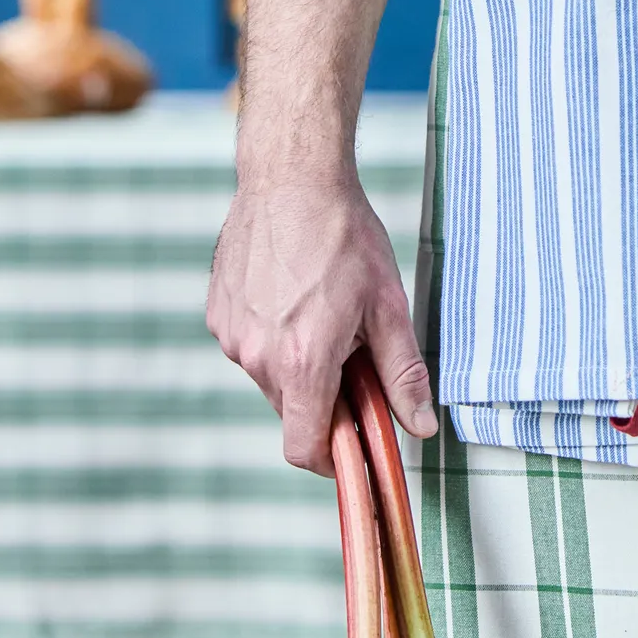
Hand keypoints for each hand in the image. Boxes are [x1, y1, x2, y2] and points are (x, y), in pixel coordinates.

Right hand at [208, 179, 436, 474]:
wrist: (291, 179)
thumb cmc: (344, 236)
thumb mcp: (388, 306)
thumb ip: (402, 374)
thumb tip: (419, 427)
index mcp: (303, 361)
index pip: (305, 449)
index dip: (333, 459)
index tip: (356, 444)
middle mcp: (258, 356)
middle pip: (294, 411)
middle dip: (327, 398)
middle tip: (356, 352)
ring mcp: (232, 335)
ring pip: (272, 379)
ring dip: (300, 365)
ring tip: (326, 311)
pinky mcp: (217, 315)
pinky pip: (251, 347)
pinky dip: (276, 338)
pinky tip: (296, 296)